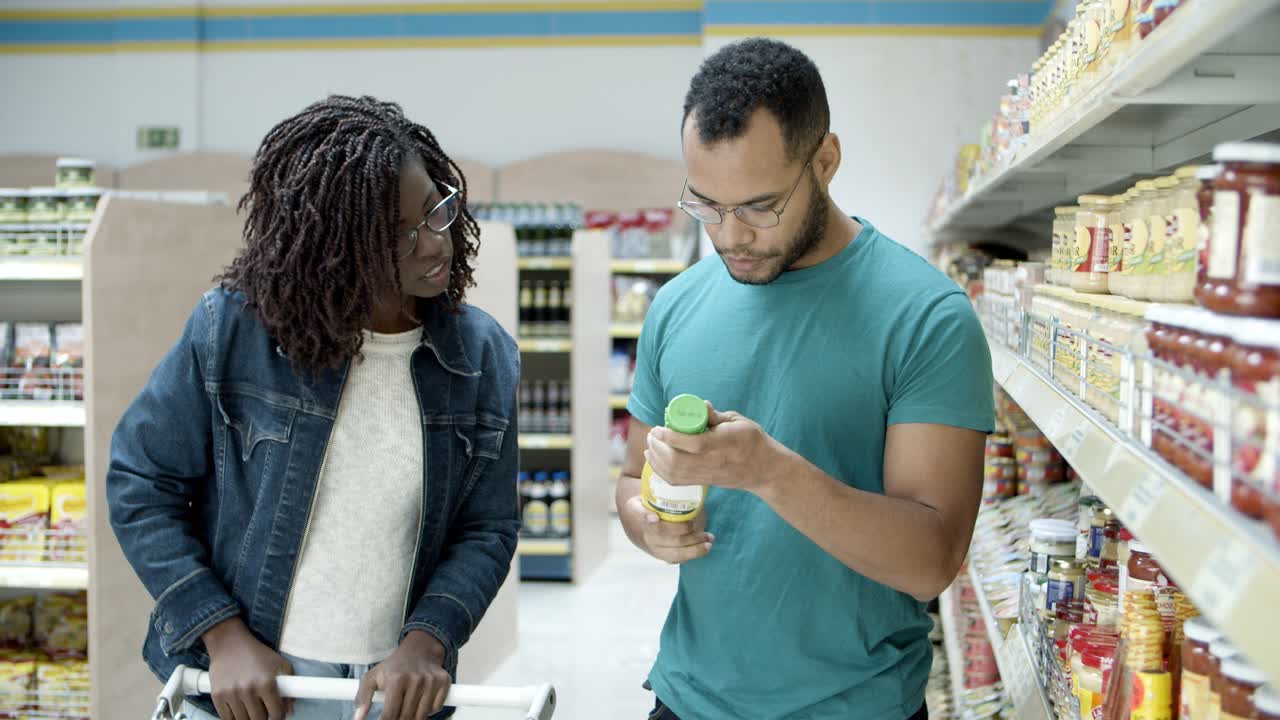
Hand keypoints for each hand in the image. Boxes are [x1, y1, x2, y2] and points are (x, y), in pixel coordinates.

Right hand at [203, 617, 292, 719]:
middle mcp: (249, 690)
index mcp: (267, 683)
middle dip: (263, 716)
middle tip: (263, 709)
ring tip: (251, 708)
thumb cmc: (257, 654)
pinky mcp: (217, 696)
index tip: (277, 713)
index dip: (279, 715)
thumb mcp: (279, 664)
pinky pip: (226, 719)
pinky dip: (234, 718)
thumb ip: (289, 687)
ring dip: (248, 717)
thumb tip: (290, 711)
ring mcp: (231, 694)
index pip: (276, 714)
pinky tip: (239, 710)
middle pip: (259, 719)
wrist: (229, 643)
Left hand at [355, 630, 450, 719]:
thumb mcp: (372, 677)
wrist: (420, 649)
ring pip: (422, 715)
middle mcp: (416, 679)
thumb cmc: (393, 667)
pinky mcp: (444, 682)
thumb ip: (362, 698)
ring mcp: (432, 681)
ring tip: (408, 706)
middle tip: (396, 715)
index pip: (390, 715)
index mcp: (396, 679)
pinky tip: (422, 700)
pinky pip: (436, 708)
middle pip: (406, 717)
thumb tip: (357, 718)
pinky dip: (428, 710)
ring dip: (414, 716)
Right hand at [622, 494, 711, 563]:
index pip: (641, 517)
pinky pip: (678, 558)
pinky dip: (693, 554)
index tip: (654, 518)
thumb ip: (663, 486)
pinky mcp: (662, 556)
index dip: (648, 519)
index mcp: (637, 513)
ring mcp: (653, 547)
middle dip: (684, 533)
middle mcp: (644, 534)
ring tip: (710, 540)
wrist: (637, 524)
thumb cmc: (650, 503)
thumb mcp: (649, 492)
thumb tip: (686, 475)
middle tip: (699, 526)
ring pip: (674, 552)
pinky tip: (705, 546)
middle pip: (664, 537)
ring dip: (694, 547)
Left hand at [644, 401, 789, 494]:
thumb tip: (700, 405)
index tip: (658, 428)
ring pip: (674, 473)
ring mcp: (707, 475)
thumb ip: (716, 415)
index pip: (692, 444)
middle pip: (677, 461)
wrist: (764, 469)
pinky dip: (661, 471)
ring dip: (656, 460)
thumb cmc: (752, 440)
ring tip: (650, 445)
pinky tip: (654, 459)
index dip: (670, 437)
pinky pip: (677, 481)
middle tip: (652, 434)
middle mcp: (712, 462)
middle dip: (658, 448)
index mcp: (722, 444)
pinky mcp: (703, 483)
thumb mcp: (738, 421)